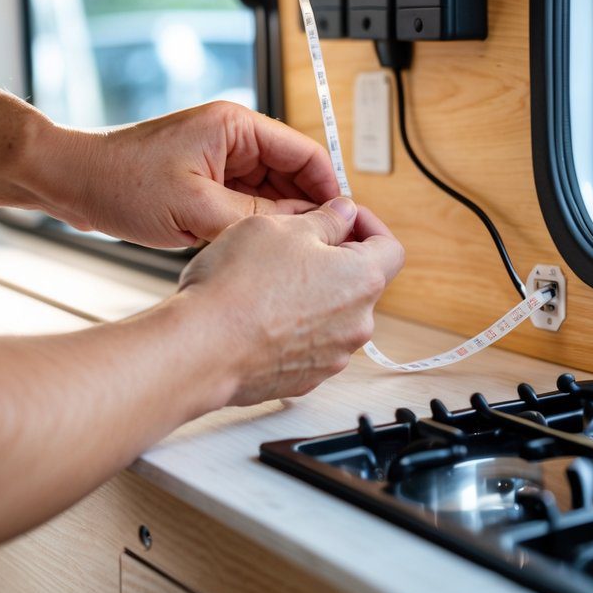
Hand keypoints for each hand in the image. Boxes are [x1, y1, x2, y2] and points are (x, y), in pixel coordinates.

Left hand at [53, 101, 341, 247]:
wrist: (70, 182)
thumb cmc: (120, 181)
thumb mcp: (194, 207)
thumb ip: (253, 217)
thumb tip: (300, 229)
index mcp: (236, 125)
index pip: (304, 152)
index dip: (330, 189)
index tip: (345, 224)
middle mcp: (232, 137)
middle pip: (292, 173)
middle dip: (308, 209)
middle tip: (326, 248)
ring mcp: (218, 159)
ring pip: (270, 192)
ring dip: (280, 221)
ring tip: (294, 256)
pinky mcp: (204, 181)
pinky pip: (245, 203)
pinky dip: (255, 225)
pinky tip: (260, 252)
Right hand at [179, 199, 405, 403]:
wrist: (202, 348)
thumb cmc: (239, 286)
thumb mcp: (283, 226)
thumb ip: (325, 219)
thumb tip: (343, 214)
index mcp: (361, 280)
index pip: (390, 247)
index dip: (367, 225)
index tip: (341, 217)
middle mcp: (356, 324)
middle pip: (360, 281)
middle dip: (333, 258)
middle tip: (295, 242)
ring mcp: (331, 357)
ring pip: (332, 313)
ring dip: (311, 292)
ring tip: (267, 278)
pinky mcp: (304, 379)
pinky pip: (308, 342)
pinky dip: (293, 325)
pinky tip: (258, 311)